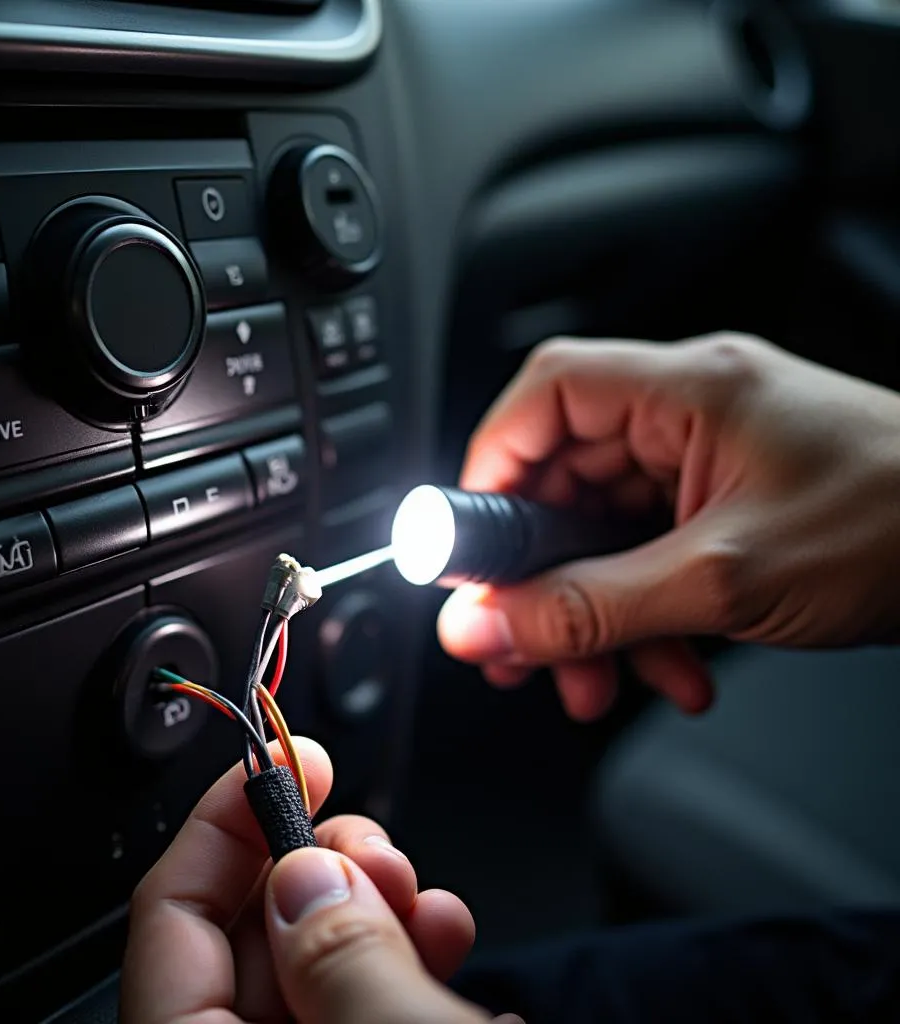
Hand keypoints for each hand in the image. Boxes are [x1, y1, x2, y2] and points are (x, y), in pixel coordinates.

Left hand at [121, 738, 502, 1023]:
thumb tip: (308, 872)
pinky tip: (445, 932)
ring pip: (318, 958)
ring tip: (426, 898)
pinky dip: (406, 954)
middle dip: (321, 861)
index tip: (282, 757)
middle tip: (373, 845)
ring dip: (379, 904)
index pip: (168, 915)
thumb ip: (341, 957)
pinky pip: (362, 993)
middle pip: (254, 928)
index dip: (221, 819)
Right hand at [438, 333, 899, 719]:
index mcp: (683, 390)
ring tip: (591, 678)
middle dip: (538, 572)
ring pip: (600, 533)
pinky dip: (642, 617)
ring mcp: (703, 463)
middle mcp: (685, 416)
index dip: (489, 466)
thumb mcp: (723, 580)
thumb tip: (490, 623)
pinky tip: (667, 668)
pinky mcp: (722, 508)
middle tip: (519, 637)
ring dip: (590, 611)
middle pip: (562, 479)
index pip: (543, 397)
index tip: (466, 546)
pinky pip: (646, 558)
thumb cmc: (898, 524)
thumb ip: (593, 606)